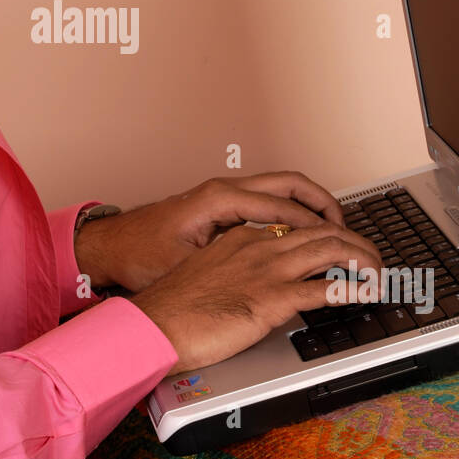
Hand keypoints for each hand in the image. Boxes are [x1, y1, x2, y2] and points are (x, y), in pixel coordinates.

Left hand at [74, 171, 349, 293]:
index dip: (316, 227)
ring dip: (310, 206)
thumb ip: (225, 266)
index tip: (340, 244)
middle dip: (323, 204)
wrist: (111, 246)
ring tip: (335, 232)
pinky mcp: (222, 207)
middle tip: (348, 231)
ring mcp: (225, 195)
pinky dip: (292, 212)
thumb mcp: (185, 265)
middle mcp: (225, 190)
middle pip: (289, 185)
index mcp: (219, 199)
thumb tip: (264, 273)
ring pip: (281, 189)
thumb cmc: (139, 254)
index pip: (282, 208)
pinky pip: (269, 201)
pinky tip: (303, 236)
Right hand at [128, 221, 382, 375]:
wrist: (156, 323)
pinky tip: (368, 293)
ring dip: (364, 259)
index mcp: (241, 239)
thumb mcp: (207, 277)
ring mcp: (267, 270)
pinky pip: (326, 287)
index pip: (295, 227)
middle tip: (373, 258)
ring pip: (331, 249)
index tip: (341, 247)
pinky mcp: (272, 299)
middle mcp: (258, 247)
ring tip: (380, 272)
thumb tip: (256, 289)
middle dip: (356, 242)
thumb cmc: (173, 308)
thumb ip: (236, 274)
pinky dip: (355, 288)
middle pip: (321, 231)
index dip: (326, 234)